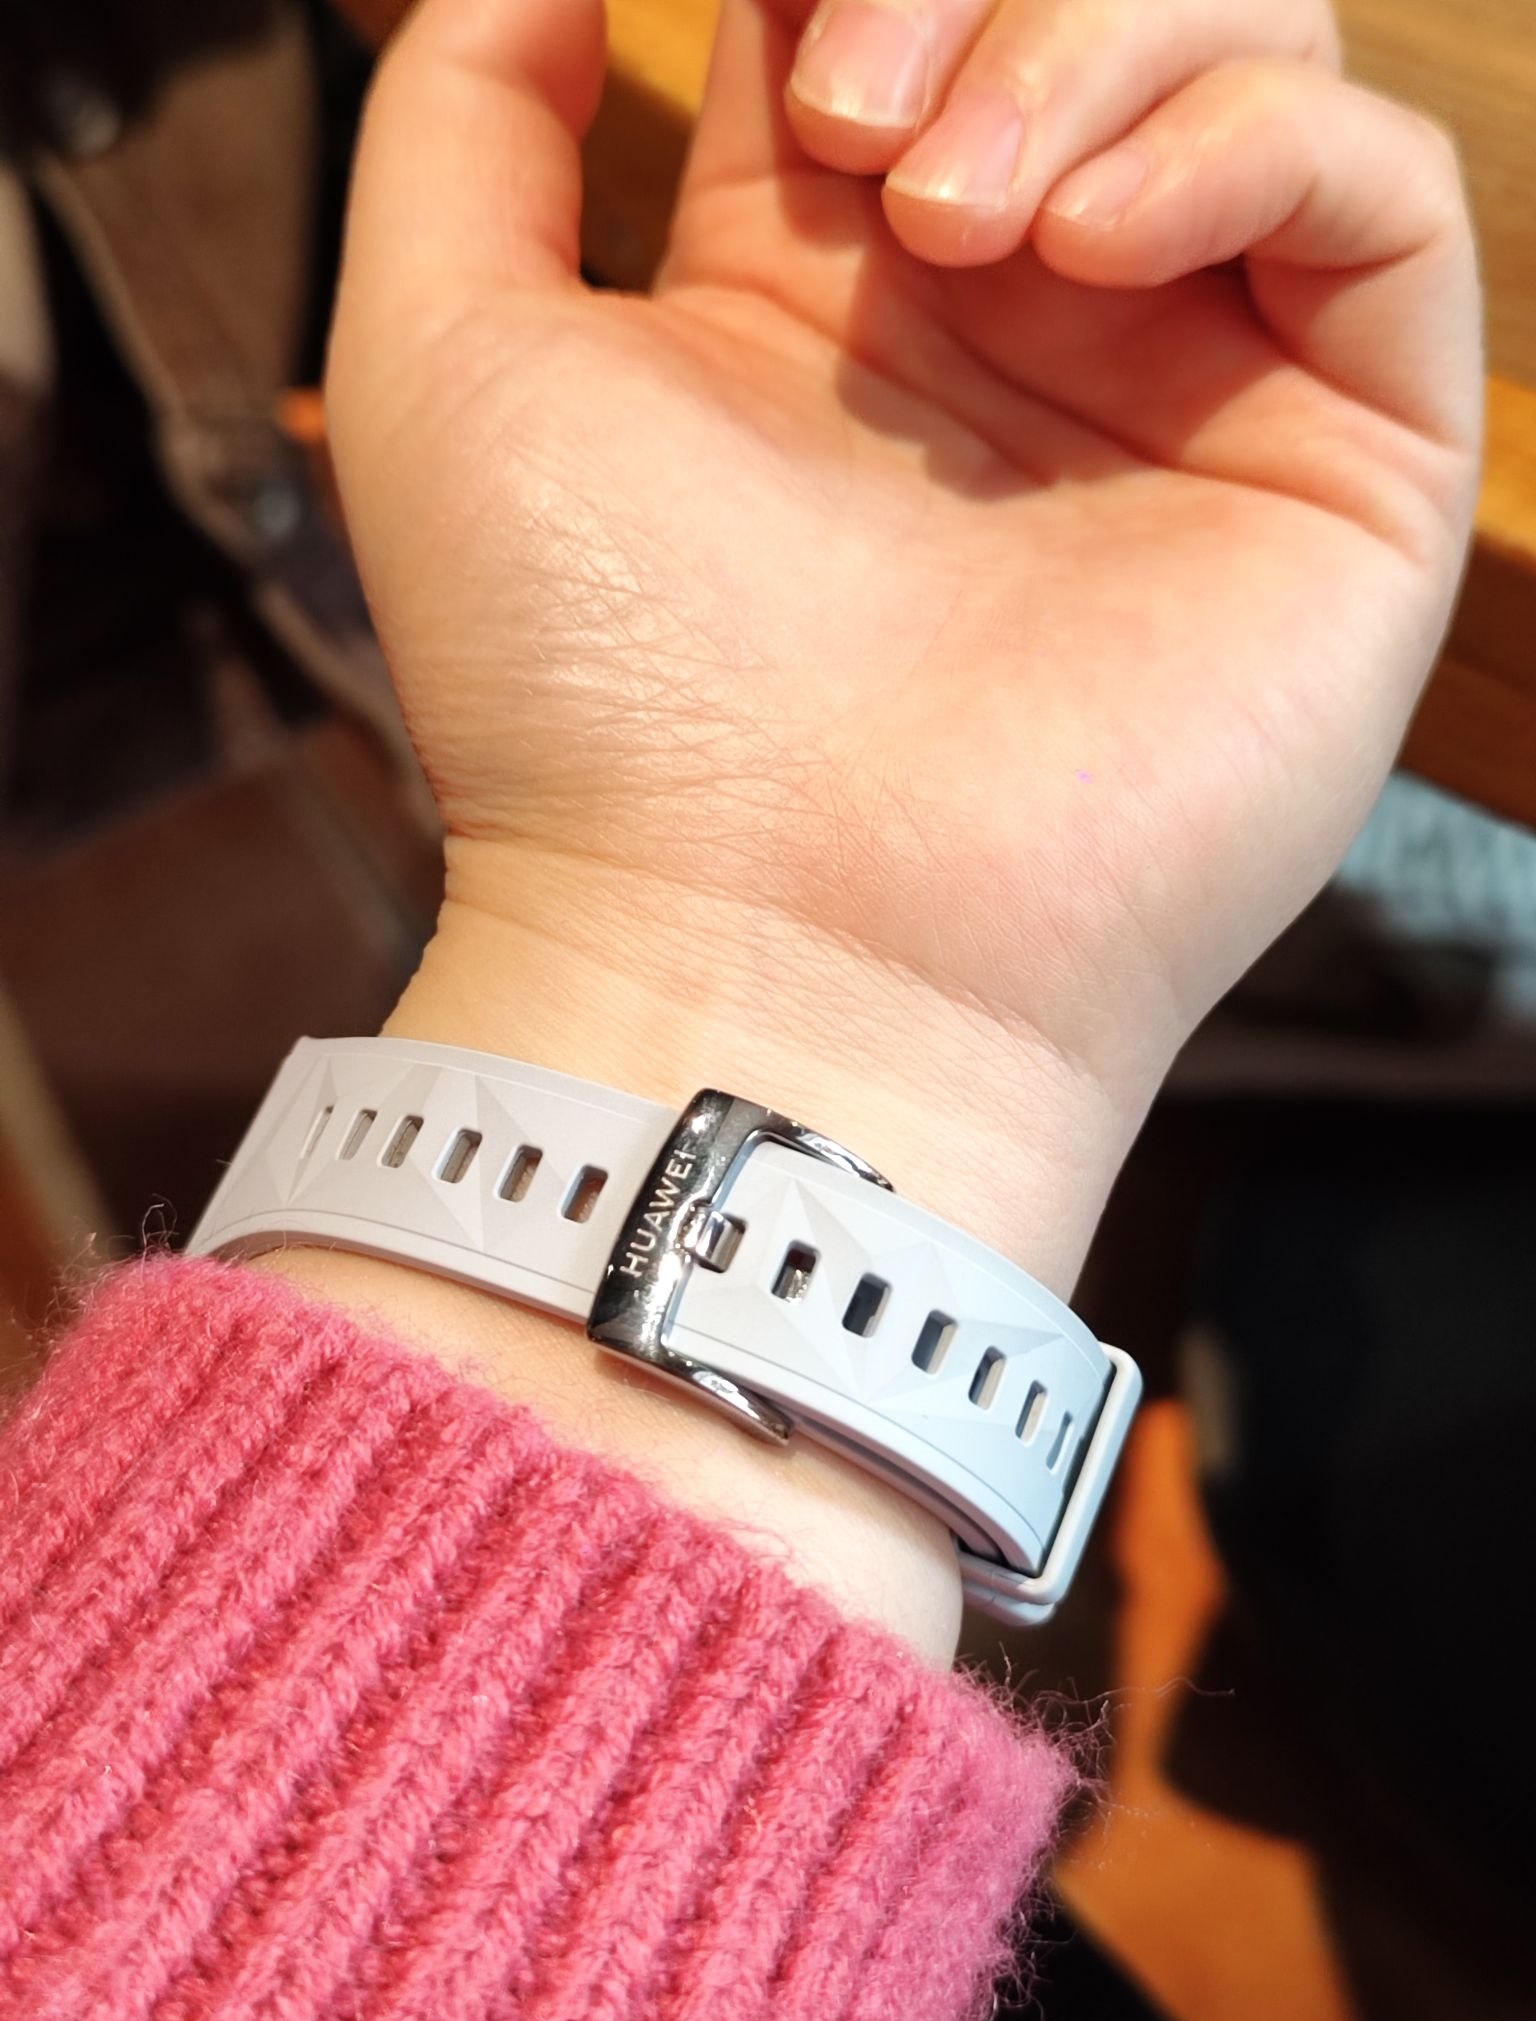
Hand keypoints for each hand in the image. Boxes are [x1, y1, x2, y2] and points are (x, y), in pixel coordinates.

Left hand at [326, 0, 1478, 1287]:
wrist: (757, 947)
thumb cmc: (594, 702)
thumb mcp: (449, 357)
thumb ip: (475, 113)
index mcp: (832, 287)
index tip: (780, 14)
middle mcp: (1021, 322)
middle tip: (855, 119)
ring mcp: (1187, 390)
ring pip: (1247, 39)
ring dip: (1089, 39)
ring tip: (952, 214)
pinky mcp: (1336, 469)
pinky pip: (1379, 190)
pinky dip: (1243, 143)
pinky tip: (1085, 249)